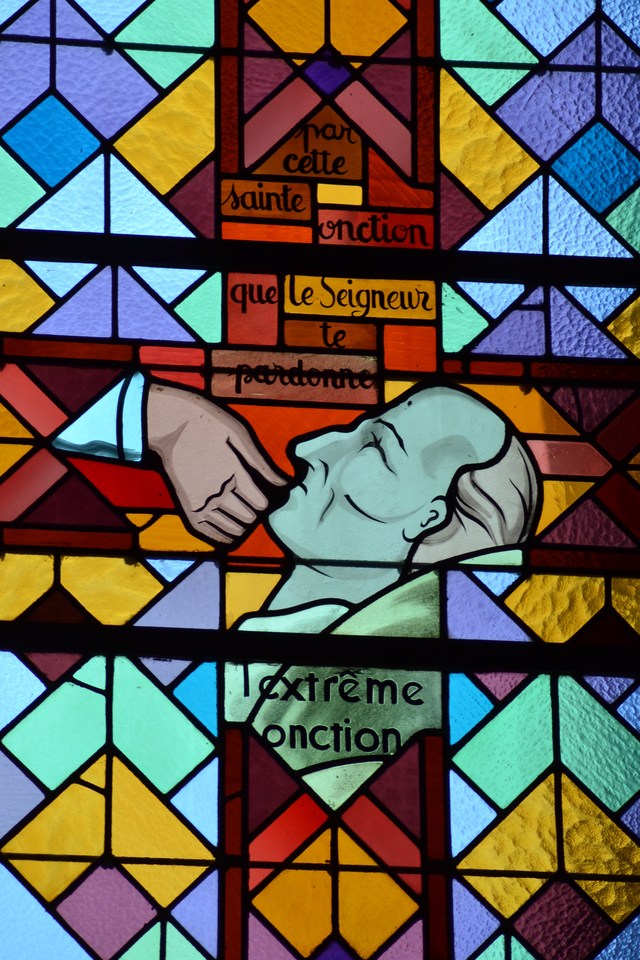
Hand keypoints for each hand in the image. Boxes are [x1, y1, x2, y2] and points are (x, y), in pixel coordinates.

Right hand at [147, 383, 286, 544]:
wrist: (171, 426)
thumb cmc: (209, 426)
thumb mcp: (240, 435)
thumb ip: (261, 463)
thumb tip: (284, 483)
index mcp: (232, 472)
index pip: (260, 503)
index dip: (265, 500)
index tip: (263, 493)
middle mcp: (216, 492)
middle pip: (248, 517)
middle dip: (255, 511)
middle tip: (252, 501)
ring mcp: (201, 503)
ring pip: (233, 529)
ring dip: (242, 523)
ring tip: (242, 511)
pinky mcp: (189, 510)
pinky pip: (212, 535)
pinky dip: (225, 536)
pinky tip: (231, 528)